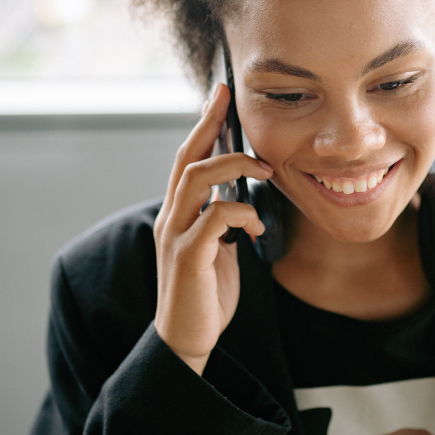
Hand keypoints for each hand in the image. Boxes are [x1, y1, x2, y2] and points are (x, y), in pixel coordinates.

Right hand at [153, 83, 272, 375]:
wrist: (187, 339)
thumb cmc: (206, 292)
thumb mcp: (217, 246)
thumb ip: (222, 217)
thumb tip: (243, 192)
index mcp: (179, 212)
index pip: (188, 158)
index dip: (203, 124)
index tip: (221, 95)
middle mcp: (171, 217)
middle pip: (186, 159)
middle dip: (209, 125)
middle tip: (230, 99)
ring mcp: (176, 236)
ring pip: (195, 180)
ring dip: (232, 166)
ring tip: (263, 169)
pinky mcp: (187, 257)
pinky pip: (213, 219)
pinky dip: (240, 213)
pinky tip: (256, 225)